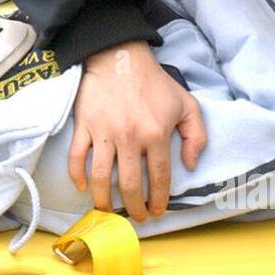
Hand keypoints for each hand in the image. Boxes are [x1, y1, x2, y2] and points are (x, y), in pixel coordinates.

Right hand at [68, 41, 204, 220]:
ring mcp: (104, 132)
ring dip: (104, 200)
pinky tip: (83, 187)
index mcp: (156, 133)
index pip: (159, 178)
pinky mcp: (84, 125)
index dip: (158, 200)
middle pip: (129, 185)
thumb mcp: (187, 104)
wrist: (121, 57)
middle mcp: (130, 136)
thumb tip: (189, 165)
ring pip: (100, 177)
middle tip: (136, 217)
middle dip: (134, 208)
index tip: (157, 211)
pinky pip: (76, 157)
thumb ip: (197, 136)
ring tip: (108, 210)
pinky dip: (77, 176)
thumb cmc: (155, 82)